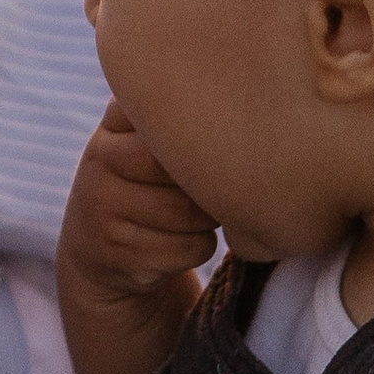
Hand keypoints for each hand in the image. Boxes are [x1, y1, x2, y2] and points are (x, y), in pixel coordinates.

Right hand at [55, 104, 214, 373]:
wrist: (105, 256)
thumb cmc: (158, 191)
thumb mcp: (161, 146)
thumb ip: (196, 120)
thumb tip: (273, 126)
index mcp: (118, 118)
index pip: (182, 117)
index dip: (209, 141)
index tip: (214, 151)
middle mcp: (101, 154)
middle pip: (190, 166)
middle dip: (210, 185)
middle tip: (204, 192)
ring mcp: (100, 203)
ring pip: (192, 211)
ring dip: (206, 223)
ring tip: (187, 219)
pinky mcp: (113, 249)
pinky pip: (189, 248)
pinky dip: (195, 250)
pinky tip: (171, 247)